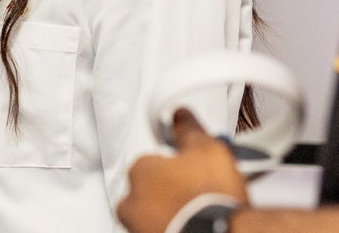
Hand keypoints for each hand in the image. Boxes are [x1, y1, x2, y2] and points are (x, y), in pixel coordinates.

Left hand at [118, 109, 250, 232]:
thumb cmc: (209, 197)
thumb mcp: (208, 150)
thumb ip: (189, 131)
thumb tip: (181, 116)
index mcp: (139, 170)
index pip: (153, 162)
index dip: (177, 166)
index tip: (194, 171)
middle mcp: (130, 201)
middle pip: (151, 189)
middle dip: (171, 189)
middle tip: (199, 193)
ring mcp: (136, 226)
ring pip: (152, 212)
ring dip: (170, 209)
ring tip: (199, 211)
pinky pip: (157, 229)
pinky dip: (171, 225)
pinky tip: (193, 224)